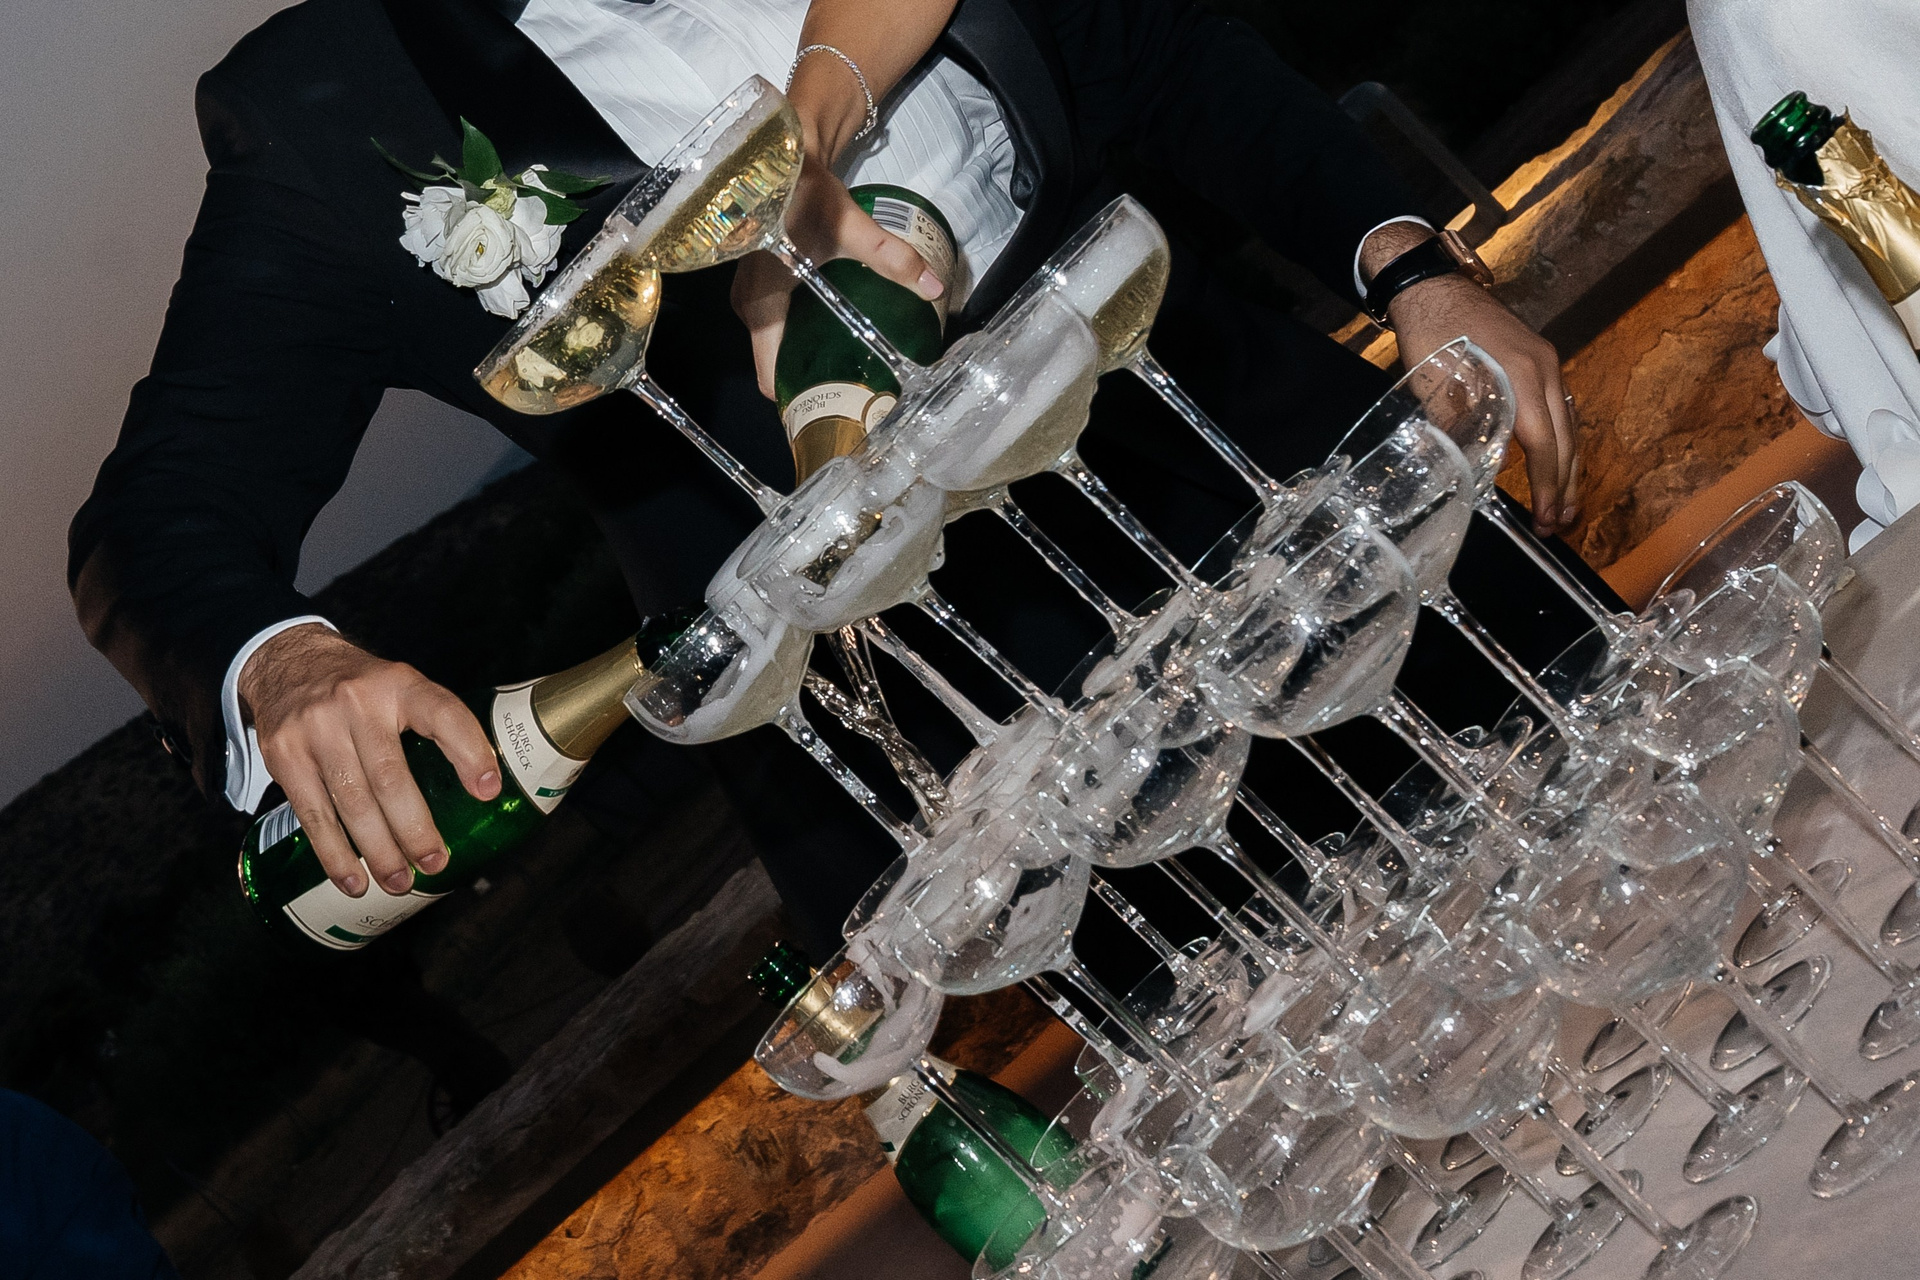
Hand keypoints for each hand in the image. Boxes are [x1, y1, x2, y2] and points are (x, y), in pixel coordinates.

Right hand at [239, 624, 500, 896]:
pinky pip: (312, 814)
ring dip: (378, 851)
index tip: (488, 790)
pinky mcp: (284, 755)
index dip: (469, 751)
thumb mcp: (401, 685)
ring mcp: (316, 729)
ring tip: (400, 882)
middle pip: (390, 776)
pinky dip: (334, 854)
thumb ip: (434, 725)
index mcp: (399, 684)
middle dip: (415, 829)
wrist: (287, 661)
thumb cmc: (360, 687)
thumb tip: (481, 791)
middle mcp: (357, 703)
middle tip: (435, 863)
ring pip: (352, 802)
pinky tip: (352, 880)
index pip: (442, 714)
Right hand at [731, 159, 942, 398]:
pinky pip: (775, 324)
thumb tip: (934, 287)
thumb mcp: (851, 229)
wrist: (780, 151)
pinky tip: (832, 336)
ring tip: (846, 367)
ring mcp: (748, 295)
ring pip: (775, 343)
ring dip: (805, 356)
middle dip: (810, 378)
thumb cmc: (805, 191)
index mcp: (762, 302)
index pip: (771, 373)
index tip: (833, 409)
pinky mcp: (757, 283)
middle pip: (775, 361)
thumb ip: (891, 259)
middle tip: (853, 389)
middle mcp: (748, 305)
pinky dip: (799, 334)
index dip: (799, 396)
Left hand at [1362, 225, 1579, 535]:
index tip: (1547, 516)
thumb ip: (1458, 427)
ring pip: (1568, 423)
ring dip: (1566, 466)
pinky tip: (1556, 460)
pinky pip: (1560, 405)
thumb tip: (1476, 468)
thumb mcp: (1435, 386)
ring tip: (1563, 504)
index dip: (1546, 483)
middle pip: (1566, 438)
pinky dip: (1561, 438)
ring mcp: (1546, 361)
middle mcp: (1543, 370)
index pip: (1543, 444)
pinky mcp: (1540, 357)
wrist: (1433, 286)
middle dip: (1563, 485)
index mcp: (1520, 378)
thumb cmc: (1431, 334)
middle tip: (1557, 525)